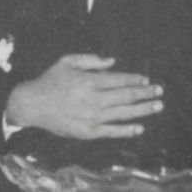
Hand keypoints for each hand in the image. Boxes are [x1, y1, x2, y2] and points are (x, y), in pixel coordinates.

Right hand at [5, 54, 163, 139]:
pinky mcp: (89, 132)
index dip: (135, 79)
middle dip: (145, 93)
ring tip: (157, 106)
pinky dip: (128, 130)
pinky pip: (113, 131)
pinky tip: (140, 128)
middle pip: (126, 96)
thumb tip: (113, 61)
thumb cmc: (50, 81)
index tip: (146, 79)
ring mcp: (92, 117)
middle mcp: (93, 99)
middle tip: (159, 91)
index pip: (119, 80)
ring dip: (143, 110)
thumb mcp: (67, 62)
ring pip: (124, 113)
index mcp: (89, 80)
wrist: (32, 105)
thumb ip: (91, 60)